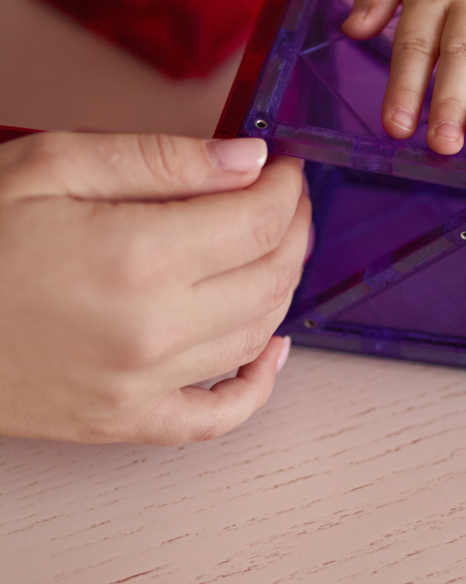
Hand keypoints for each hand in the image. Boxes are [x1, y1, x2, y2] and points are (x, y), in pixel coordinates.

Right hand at [0, 132, 310, 444]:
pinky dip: (260, 383)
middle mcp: (153, 330)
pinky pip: (219, 416)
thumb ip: (162, 161)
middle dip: (294, 229)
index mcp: (138, 257)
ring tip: (272, 249)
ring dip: (282, 286)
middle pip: (272, 276)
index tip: (285, 170)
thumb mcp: (53, 166)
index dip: (287, 190)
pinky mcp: (124, 422)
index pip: (261, 222)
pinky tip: (272, 348)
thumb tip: (248, 163)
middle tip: (286, 202)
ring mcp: (142, 386)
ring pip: (258, 334)